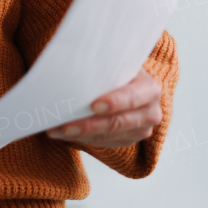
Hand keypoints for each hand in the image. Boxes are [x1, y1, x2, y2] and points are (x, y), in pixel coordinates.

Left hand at [47, 67, 162, 147]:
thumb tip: (71, 69)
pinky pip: (103, 143)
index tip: (93, 106)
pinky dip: (81, 138)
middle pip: (118, 122)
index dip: (114, 103)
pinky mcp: (128, 140)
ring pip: (108, 136)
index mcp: (150, 89)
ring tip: (56, 129)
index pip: (132, 98)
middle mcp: (151, 112)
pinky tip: (63, 133)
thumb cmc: (118, 71)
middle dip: (89, 125)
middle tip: (65, 125)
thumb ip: (102, 67)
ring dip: (80, 134)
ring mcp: (141, 130)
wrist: (128, 85)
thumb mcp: (116, 64)